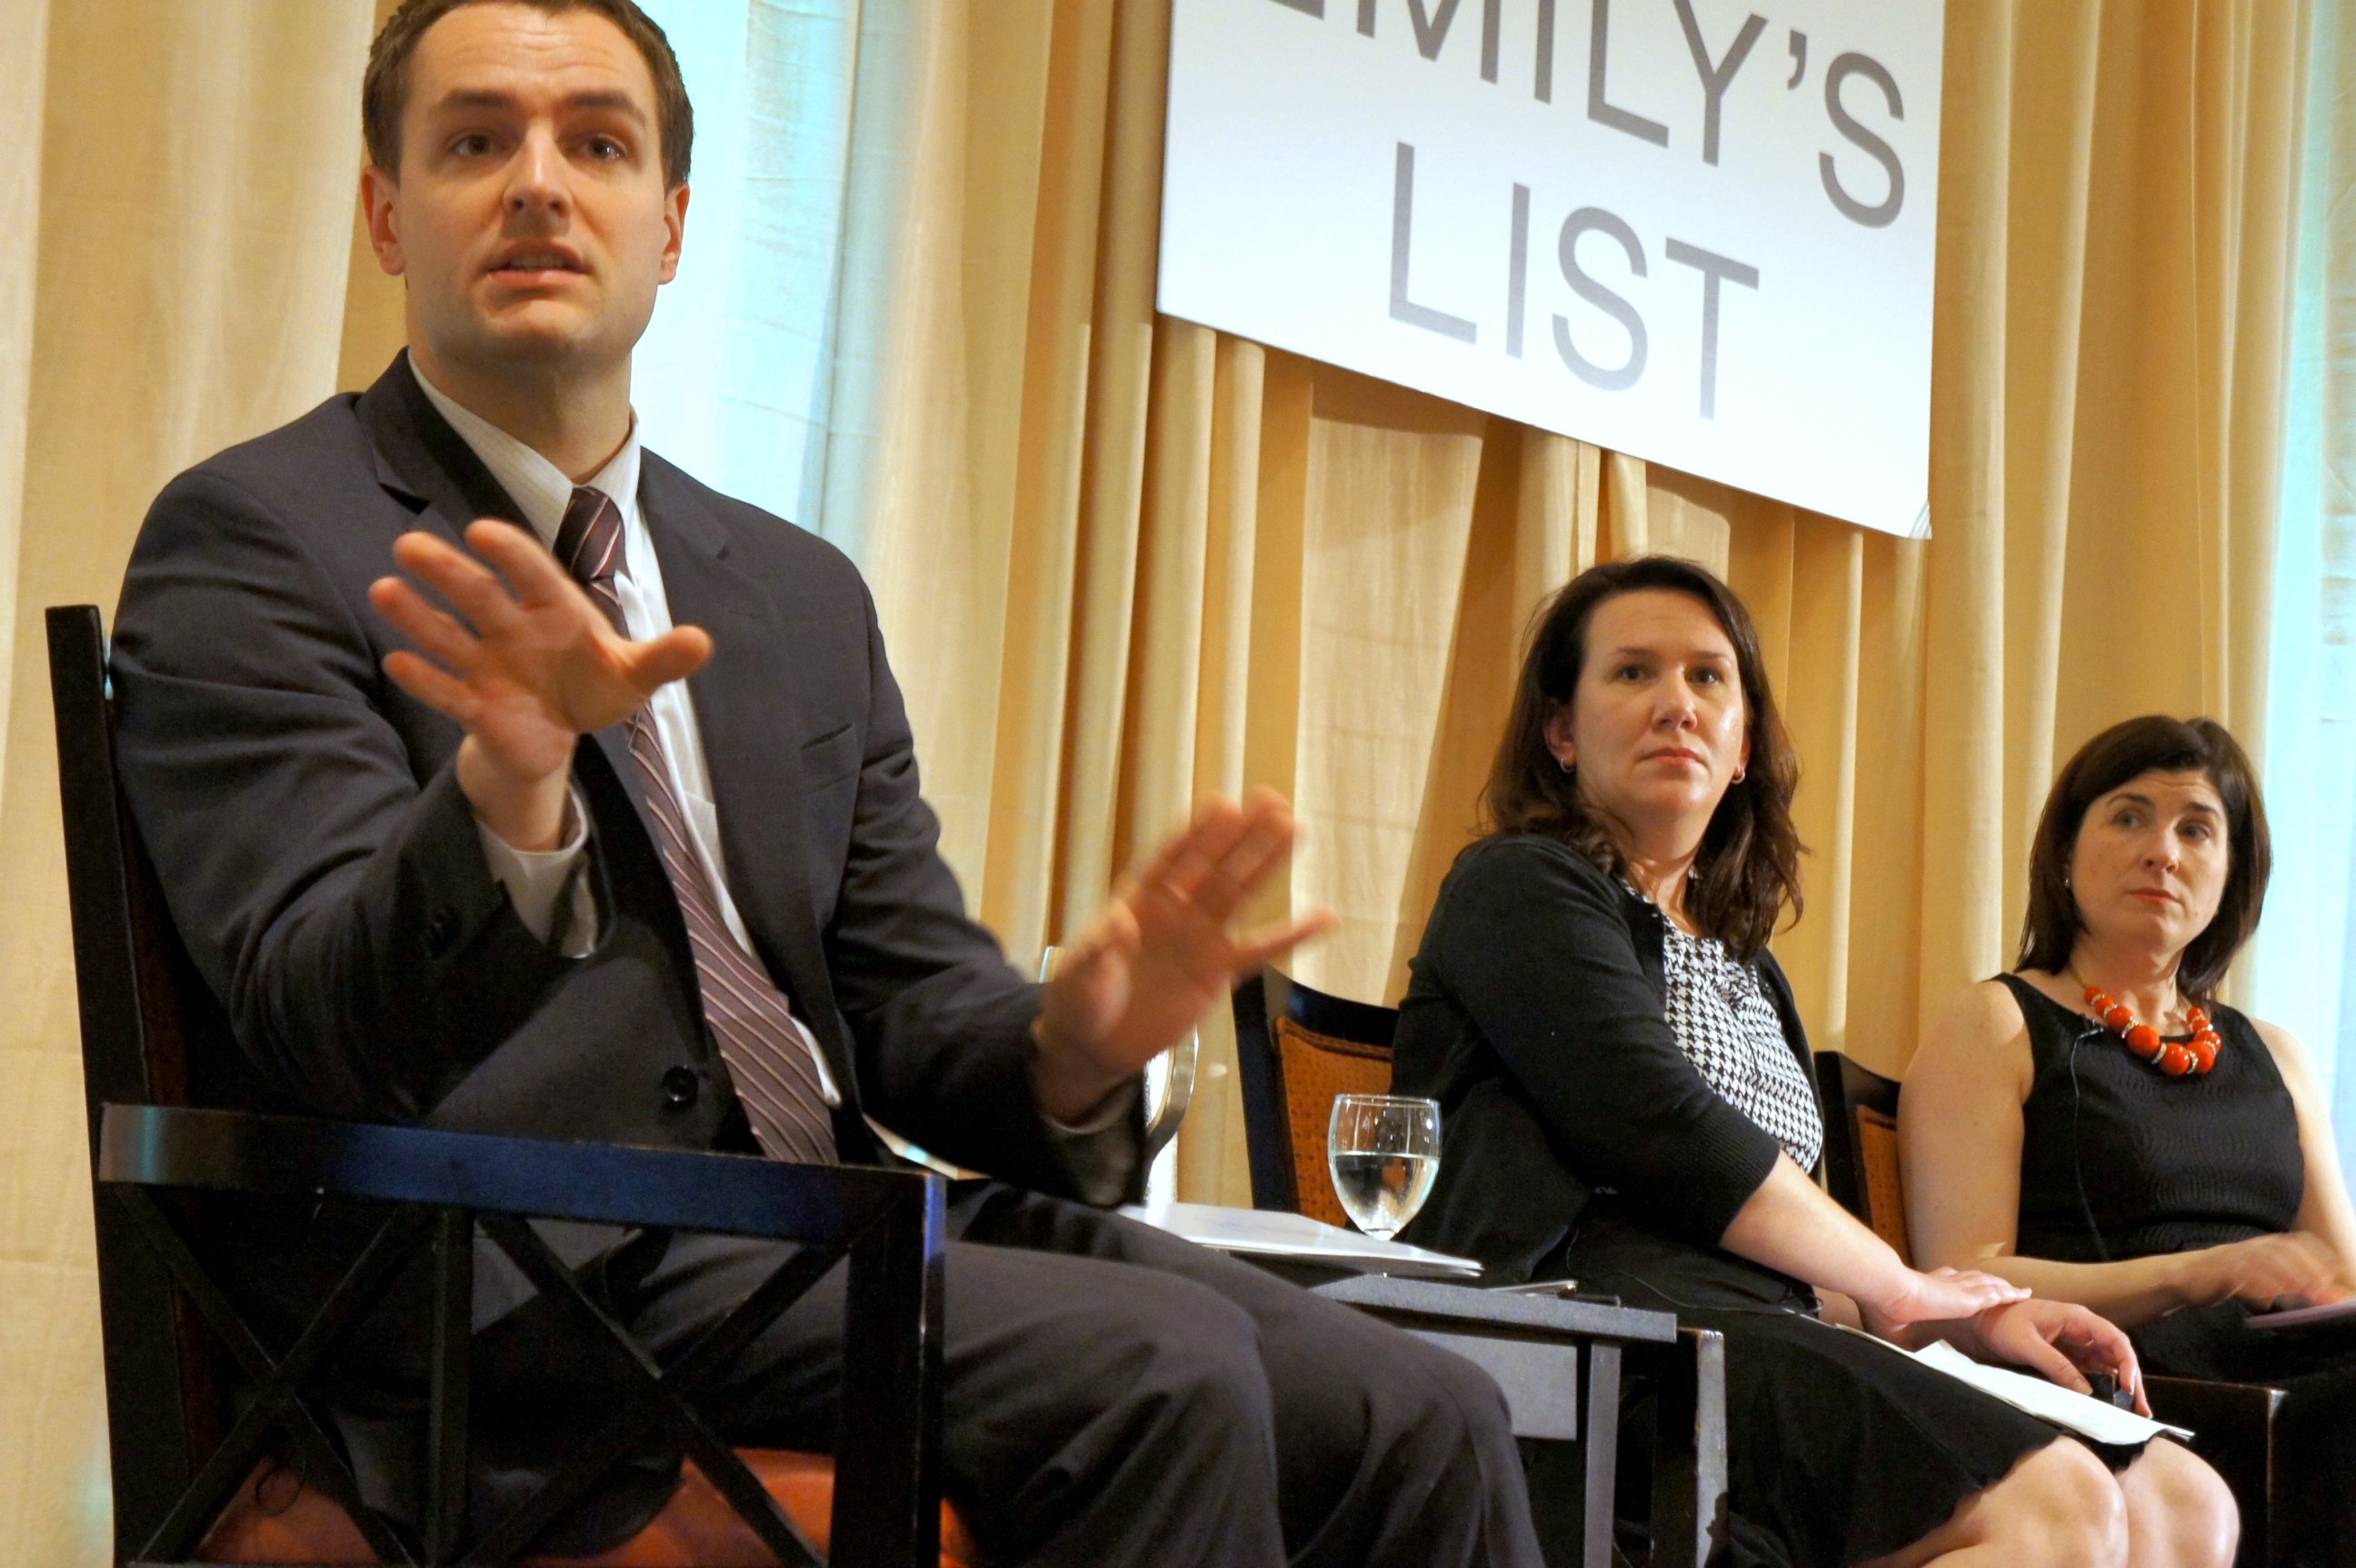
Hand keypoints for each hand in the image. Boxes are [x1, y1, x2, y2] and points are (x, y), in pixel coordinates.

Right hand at [369, 521, 711, 848]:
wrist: (562, 734)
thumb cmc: (594, 687)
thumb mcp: (634, 676)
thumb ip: (662, 658)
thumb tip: (701, 642)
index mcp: (554, 611)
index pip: (531, 574)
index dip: (509, 554)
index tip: (482, 532)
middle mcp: (513, 629)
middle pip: (478, 597)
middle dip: (446, 574)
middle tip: (409, 546)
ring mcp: (489, 666)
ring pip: (449, 637)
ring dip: (418, 616)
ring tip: (384, 589)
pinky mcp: (476, 706)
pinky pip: (447, 691)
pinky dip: (426, 679)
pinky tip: (398, 660)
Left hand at [1032, 789, 1338, 1120]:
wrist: (1095, 1043)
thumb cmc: (1079, 999)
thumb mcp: (1079, 975)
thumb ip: (1099, 950)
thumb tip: (1119, 921)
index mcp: (1138, 900)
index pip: (1171, 859)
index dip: (1195, 834)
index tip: (1221, 805)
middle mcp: (1174, 910)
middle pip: (1213, 865)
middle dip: (1240, 834)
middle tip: (1271, 800)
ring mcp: (1199, 937)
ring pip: (1239, 893)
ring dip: (1266, 862)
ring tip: (1295, 828)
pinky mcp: (1219, 970)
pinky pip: (1261, 950)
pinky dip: (1294, 935)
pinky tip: (1326, 917)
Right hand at [1859, 1265, 2028, 1341]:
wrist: (1889, 1294)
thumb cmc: (1884, 1313)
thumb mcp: (1894, 1334)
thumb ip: (1905, 1344)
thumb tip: (1904, 1360)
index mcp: (1925, 1289)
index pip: (1946, 1283)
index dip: (1958, 1284)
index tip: (1965, 1289)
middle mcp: (1944, 1284)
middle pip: (1973, 1281)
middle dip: (1988, 1283)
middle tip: (2003, 1287)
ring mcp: (1957, 1290)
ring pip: (1988, 1285)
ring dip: (2003, 1287)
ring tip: (2019, 1290)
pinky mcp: (1967, 1298)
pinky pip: (1994, 1295)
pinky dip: (2008, 1295)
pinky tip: (2021, 1295)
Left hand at [1960, 1299, 2149, 1414]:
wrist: (1981, 1321)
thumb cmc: (2002, 1324)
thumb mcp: (2028, 1345)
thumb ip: (2056, 1365)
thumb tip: (2086, 1391)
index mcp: (2077, 1319)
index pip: (2114, 1339)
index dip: (2127, 1362)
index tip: (2129, 1387)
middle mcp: (2082, 1331)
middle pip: (2117, 1356)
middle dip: (2132, 1381)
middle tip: (2141, 1410)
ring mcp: (2077, 1345)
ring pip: (2108, 1367)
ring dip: (2122, 1388)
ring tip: (2133, 1413)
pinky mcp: (2068, 1358)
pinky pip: (2091, 1373)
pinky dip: (2103, 1388)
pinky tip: (2109, 1405)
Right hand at [2181, 1232, 2351, 1311]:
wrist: (2184, 1277)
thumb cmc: (2228, 1278)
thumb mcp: (2260, 1277)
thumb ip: (2287, 1284)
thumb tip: (2322, 1296)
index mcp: (2265, 1245)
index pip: (2298, 1243)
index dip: (2318, 1255)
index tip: (2334, 1273)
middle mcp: (2253, 1247)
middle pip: (2285, 1252)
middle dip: (2306, 1268)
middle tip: (2322, 1289)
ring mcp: (2235, 1257)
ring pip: (2264, 1262)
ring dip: (2285, 1276)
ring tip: (2302, 1292)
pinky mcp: (2218, 1271)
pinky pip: (2239, 1276)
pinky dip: (2254, 1286)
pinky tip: (2266, 1299)